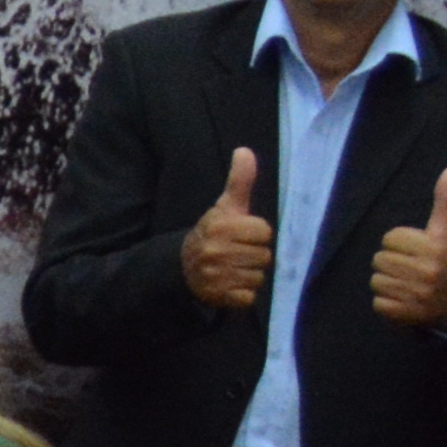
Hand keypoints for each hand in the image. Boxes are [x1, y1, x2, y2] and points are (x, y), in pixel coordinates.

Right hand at [180, 146, 274, 313]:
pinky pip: (248, 297)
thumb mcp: (225, 206)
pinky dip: (242, 294)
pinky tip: (229, 284)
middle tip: (236, 253)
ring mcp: (216, 275)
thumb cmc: (213, 233)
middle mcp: (216, 250)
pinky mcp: (219, 296)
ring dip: (249, 275)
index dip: (256, 234)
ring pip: (258, 277)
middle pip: (265, 256)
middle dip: (254, 256)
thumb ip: (239, 181)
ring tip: (232, 269)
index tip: (240, 235)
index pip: (264, 232)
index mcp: (221, 226)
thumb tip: (244, 150)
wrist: (182, 266)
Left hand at [367, 163, 446, 333]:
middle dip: (392, 261)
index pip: (391, 237)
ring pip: (376, 280)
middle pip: (380, 258)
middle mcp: (428, 270)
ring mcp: (417, 294)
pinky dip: (387, 302)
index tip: (418, 249)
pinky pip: (377, 302)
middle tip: (412, 268)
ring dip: (388, 281)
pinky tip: (405, 299)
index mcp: (437, 246)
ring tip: (408, 283)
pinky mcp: (406, 314)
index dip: (400, 242)